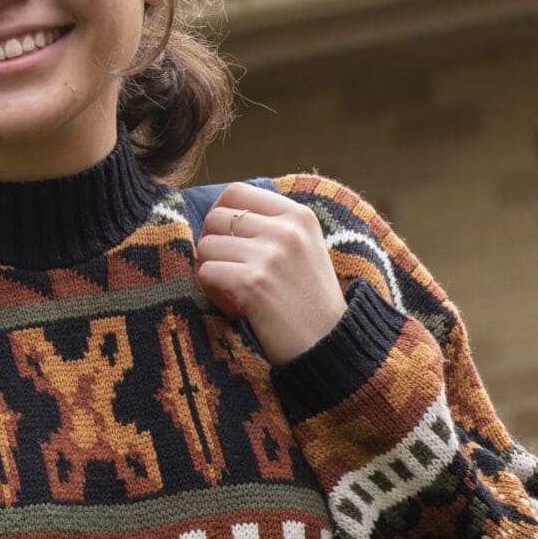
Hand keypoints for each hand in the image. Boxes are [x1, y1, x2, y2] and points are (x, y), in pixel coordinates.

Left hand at [191, 183, 349, 365]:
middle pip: (216, 218)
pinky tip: (233, 306)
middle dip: (212, 245)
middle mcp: (286, 230)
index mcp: (300, 216)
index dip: (220, 215)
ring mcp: (270, 256)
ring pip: (206, 246)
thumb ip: (275, 226)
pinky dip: (211, 292)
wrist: (331, 345)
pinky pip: (206, 273)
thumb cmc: (313, 301)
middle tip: (225, 270)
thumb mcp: (307, 249)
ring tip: (231, 292)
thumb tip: (223, 213)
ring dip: (210, 271)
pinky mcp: (253, 283)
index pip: (237, 193)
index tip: (226, 239)